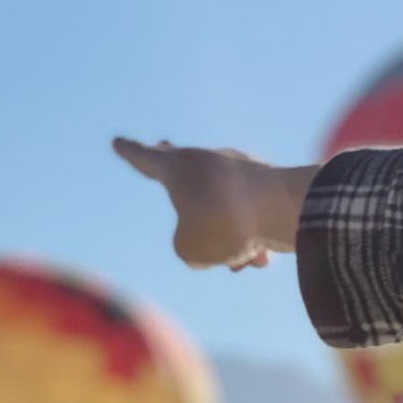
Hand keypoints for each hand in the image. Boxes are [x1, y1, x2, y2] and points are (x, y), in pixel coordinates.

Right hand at [113, 138, 317, 269]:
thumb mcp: (190, 248)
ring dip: (230, 241)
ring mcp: (242, 170)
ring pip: (224, 212)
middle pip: (186, 167)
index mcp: (180, 167)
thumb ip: (190, 244)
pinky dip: (253, 240)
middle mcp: (210, 162)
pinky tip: (264, 258)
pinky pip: (250, 219)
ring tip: (244, 260)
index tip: (118, 141)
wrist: (285, 210)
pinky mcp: (270, 185)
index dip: (130, 154)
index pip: (146, 159)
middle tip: (161, 145)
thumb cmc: (226, 224)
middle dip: (173, 167)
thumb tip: (215, 240)